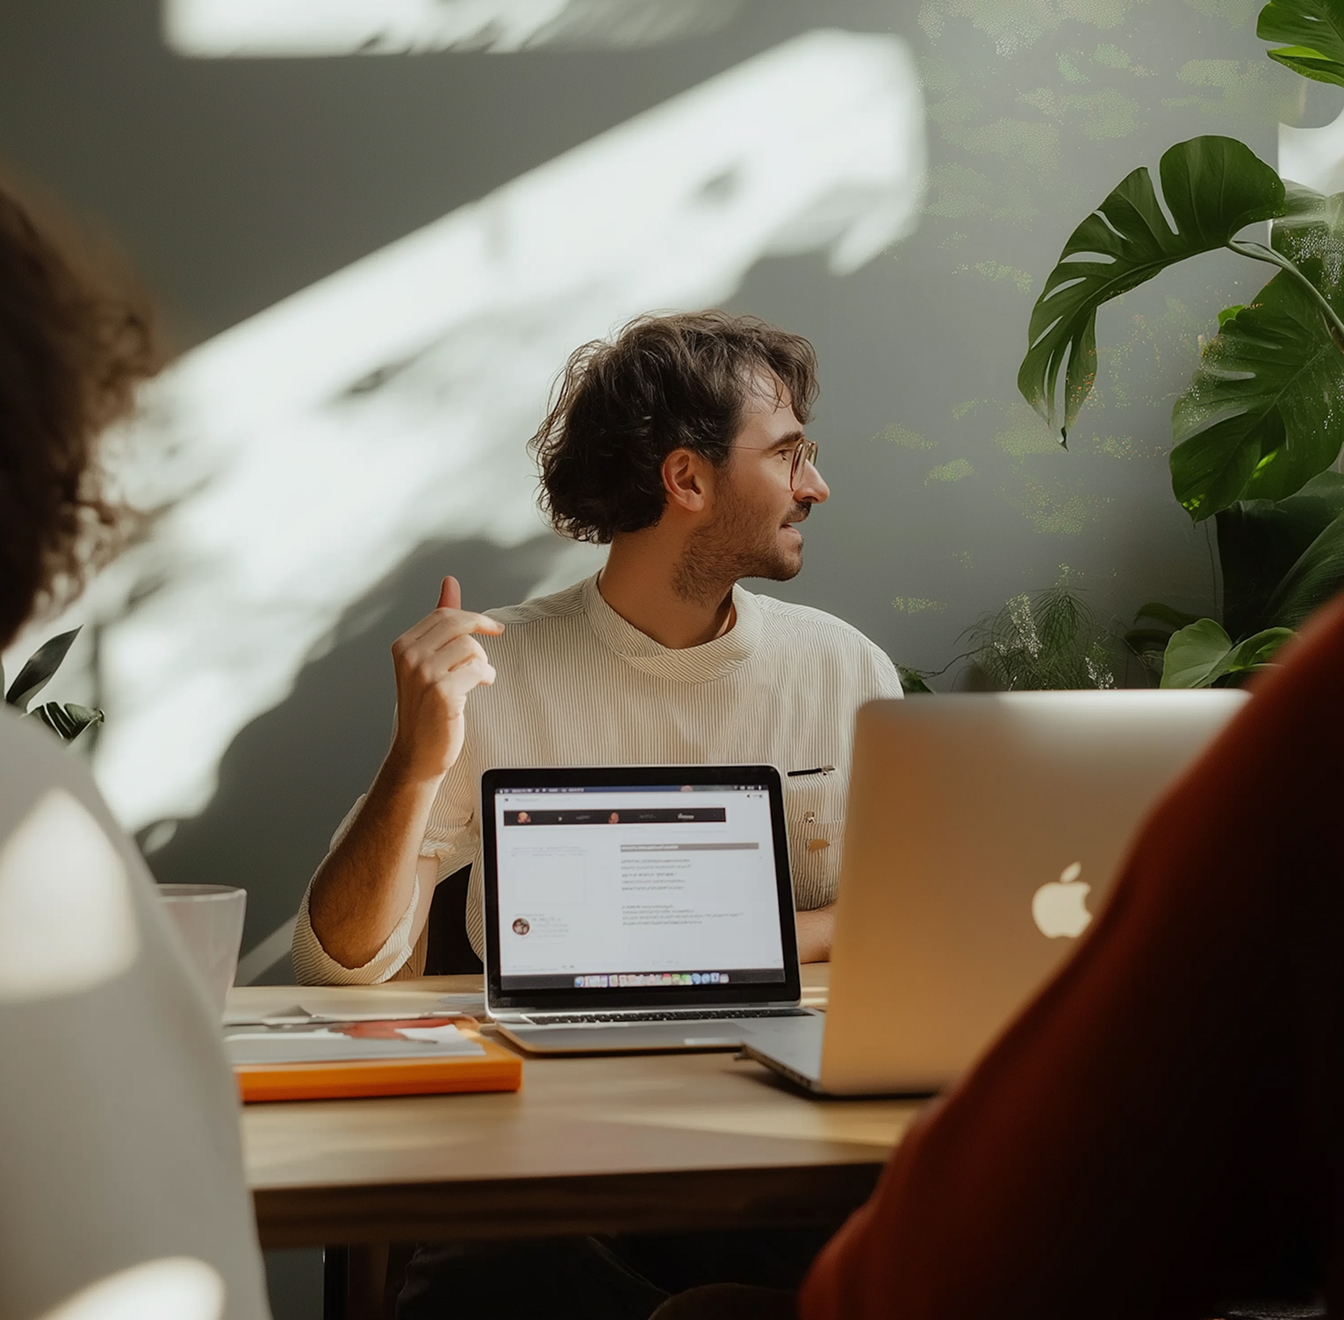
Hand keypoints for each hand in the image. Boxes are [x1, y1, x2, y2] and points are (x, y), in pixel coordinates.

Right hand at [387, 576, 503, 783]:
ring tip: (479, 677)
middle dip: (482, 631)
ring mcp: (424, 674)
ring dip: (483, 662)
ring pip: (471, 648)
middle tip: (497, 637)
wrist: (418, 753)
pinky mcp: (442, 692)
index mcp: (403, 645)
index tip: (493, 627)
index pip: (444, 615)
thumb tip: (450, 582)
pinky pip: (478, 669)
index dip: (473, 618)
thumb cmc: (427, 705)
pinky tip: (481, 686)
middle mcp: (409, 657)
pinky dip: (485, 676)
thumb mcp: (428, 660)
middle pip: (458, 624)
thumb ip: (440, 622)